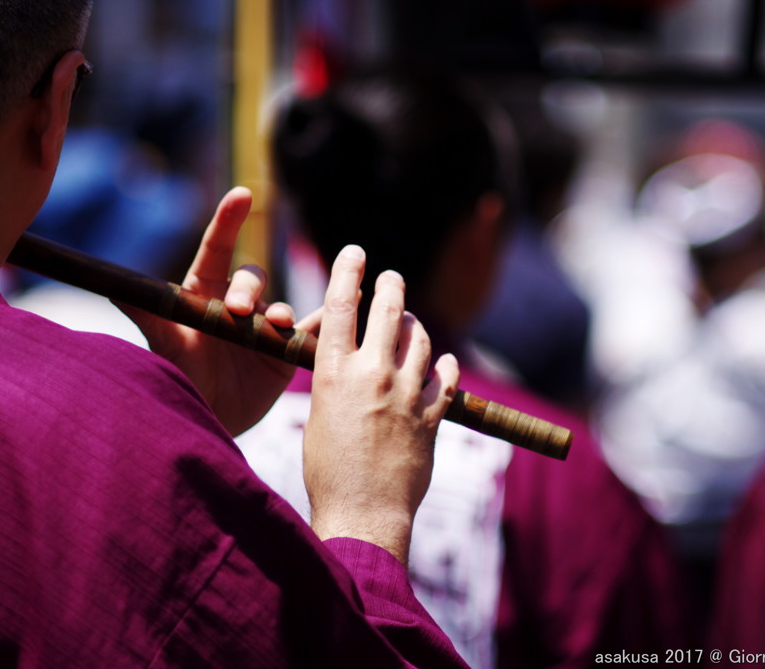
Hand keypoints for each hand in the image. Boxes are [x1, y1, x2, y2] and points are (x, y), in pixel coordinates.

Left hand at [119, 187, 308, 436]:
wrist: (208, 422)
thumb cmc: (180, 380)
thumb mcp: (164, 347)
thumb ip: (148, 315)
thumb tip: (114, 288)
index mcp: (204, 296)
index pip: (217, 250)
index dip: (228, 221)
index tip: (241, 195)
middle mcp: (236, 307)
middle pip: (250, 279)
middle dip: (247, 287)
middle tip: (238, 310)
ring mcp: (263, 328)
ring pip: (283, 306)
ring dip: (282, 312)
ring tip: (277, 326)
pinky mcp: (285, 353)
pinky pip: (310, 332)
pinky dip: (328, 321)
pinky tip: (344, 308)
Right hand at [303, 245, 459, 564]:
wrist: (363, 513)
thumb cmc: (327, 470)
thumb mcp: (320, 414)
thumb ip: (336, 381)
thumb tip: (352, 364)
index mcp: (332, 372)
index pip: (342, 304)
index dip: (348, 270)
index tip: (355, 251)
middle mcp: (371, 374)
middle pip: (388, 310)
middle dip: (391, 286)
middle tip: (392, 279)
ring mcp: (405, 394)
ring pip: (420, 339)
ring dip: (415, 327)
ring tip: (410, 323)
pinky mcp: (431, 416)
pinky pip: (445, 378)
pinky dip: (443, 366)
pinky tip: (442, 362)